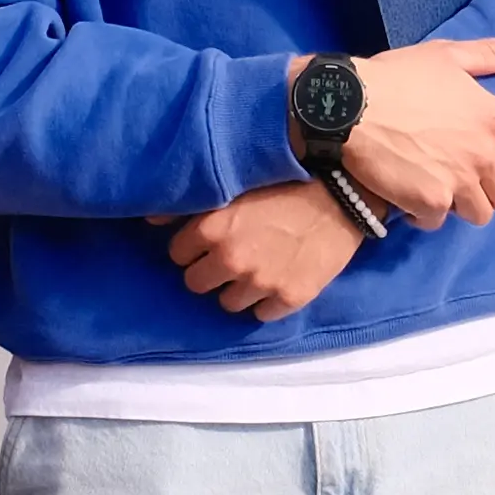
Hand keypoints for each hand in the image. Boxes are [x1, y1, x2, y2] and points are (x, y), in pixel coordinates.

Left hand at [162, 178, 364, 319]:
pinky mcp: (288, 298)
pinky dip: (268, 301)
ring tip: (259, 266)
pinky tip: (280, 277)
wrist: (346, 192)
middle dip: (211, 271)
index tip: (210, 240)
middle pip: (196, 284)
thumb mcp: (237, 183)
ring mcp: (260, 282)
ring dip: (238, 288)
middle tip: (233, 255)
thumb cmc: (289, 180)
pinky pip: (261, 314)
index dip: (194, 247)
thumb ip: (191, 204)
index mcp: (212, 228)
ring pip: (228, 303)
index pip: (178, 255)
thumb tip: (149, 220)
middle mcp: (231, 259)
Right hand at [339, 34, 494, 226]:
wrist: (347, 107)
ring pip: (478, 214)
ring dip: (460, 205)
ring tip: (437, 186)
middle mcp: (482, 154)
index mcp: (493, 119)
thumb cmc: (396, 77)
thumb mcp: (447, 55)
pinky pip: (438, 222)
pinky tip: (409, 195)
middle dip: (487, 190)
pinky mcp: (430, 203)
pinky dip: (424, 213)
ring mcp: (458, 182)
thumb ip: (494, 55)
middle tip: (461, 177)